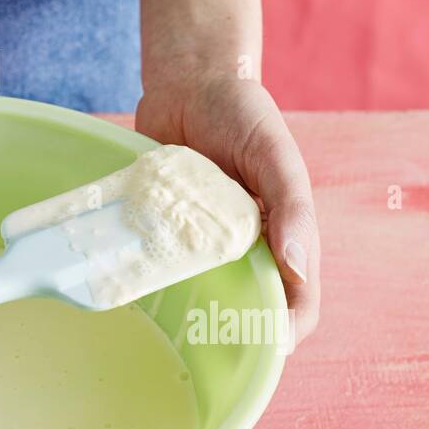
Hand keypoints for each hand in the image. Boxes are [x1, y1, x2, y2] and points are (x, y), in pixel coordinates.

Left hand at [135, 72, 319, 344]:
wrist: (188, 82)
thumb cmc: (242, 113)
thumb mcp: (274, 153)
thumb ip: (291, 206)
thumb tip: (298, 268)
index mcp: (285, 232)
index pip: (297, 299)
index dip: (285, 329)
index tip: (261, 346)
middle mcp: (246, 243)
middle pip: (249, 304)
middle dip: (234, 329)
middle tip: (205, 342)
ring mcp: (204, 238)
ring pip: (202, 289)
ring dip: (189, 306)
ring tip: (167, 322)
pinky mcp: (167, 226)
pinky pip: (160, 261)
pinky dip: (150, 275)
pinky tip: (131, 286)